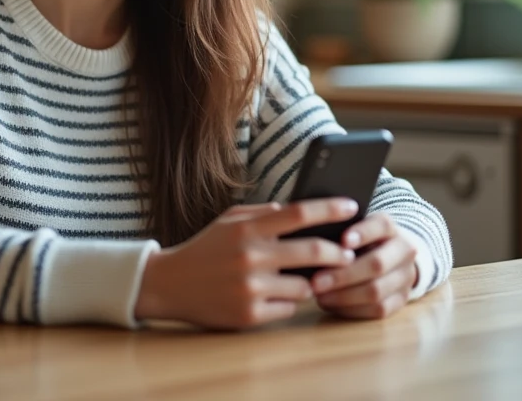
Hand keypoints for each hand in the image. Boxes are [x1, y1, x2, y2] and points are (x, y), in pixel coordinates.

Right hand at [134, 199, 359, 329]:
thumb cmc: (205, 248)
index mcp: (247, 229)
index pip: (299, 213)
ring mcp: (251, 288)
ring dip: (310, 282)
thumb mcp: (228, 221)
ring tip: (302, 278)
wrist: (169, 284)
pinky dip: (288, 301)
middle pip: (313, 251)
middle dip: (338, 253)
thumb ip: (261, 213)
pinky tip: (275, 295)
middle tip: (348, 254)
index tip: (352, 206)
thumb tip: (296, 211)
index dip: (330, 209)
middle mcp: (251, 257)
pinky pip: (289, 307)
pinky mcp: (249, 315)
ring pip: (306, 285)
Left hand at [309, 212, 417, 319]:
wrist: (390, 259)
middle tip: (315, 281)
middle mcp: (404, 250)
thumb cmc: (359, 242)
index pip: (381, 226)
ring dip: (344, 296)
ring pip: (376, 291)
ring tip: (319, 295)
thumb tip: (310, 242)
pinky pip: (377, 309)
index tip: (342, 241)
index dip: (363, 233)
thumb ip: (339, 231)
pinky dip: (351, 309)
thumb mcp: (354, 229)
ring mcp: (406, 277)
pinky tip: (331, 304)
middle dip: (343, 275)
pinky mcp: (401, 301)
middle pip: (377, 264)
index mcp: (391, 227)